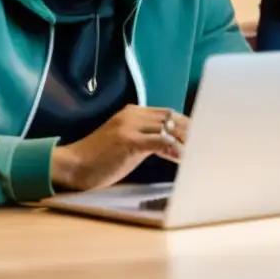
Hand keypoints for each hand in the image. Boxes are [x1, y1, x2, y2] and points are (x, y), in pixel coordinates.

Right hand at [51, 105, 187, 191]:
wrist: (73, 166)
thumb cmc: (99, 160)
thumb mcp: (124, 142)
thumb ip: (146, 139)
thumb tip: (171, 145)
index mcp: (132, 113)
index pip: (167, 114)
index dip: (184, 125)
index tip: (199, 137)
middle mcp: (133, 115)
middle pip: (172, 118)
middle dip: (190, 131)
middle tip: (206, 145)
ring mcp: (130, 126)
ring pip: (169, 128)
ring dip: (186, 141)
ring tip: (199, 153)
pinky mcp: (129, 141)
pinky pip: (161, 142)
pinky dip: (175, 150)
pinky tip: (183, 160)